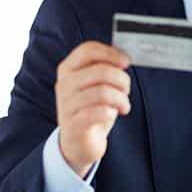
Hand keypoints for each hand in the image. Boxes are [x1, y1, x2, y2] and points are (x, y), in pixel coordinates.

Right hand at [54, 41, 130, 177]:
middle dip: (122, 80)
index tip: (126, 62)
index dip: (111, 53)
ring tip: (124, 106)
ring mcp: (66, 104)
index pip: (88, 50)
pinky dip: (112, 113)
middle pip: (101, 71)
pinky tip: (112, 115)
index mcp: (68, 69)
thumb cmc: (90, 109)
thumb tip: (123, 58)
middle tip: (126, 90)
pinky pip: (99, 112)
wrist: (78, 142)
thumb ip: (104, 69)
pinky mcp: (73, 124)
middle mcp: (64, 84)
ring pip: (103, 92)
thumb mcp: (94, 85)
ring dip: (121, 99)